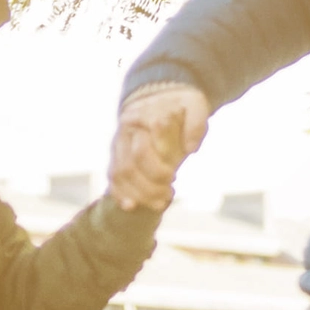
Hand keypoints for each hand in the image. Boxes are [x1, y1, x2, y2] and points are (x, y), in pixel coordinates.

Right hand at [108, 80, 207, 211]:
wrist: (161, 103)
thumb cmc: (182, 108)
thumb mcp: (197, 107)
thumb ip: (197, 125)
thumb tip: (190, 149)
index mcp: (147, 112)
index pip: (149, 141)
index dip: (162, 162)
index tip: (174, 175)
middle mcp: (128, 126)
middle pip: (133, 161)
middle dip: (152, 182)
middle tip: (169, 191)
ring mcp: (119, 142)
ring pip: (121, 172)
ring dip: (140, 193)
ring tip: (160, 202)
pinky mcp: (116, 155)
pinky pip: (112, 176)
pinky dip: (120, 193)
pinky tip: (131, 206)